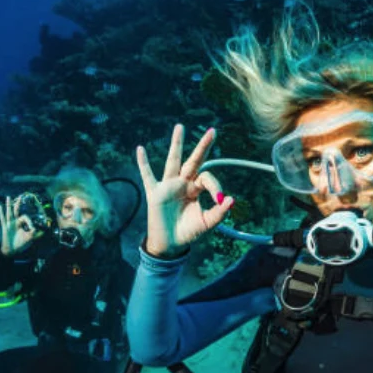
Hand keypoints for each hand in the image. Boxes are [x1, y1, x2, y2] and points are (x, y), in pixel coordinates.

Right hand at [0, 195, 36, 255]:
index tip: (32, 228)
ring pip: (9, 212)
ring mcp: (9, 224)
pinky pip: (2, 219)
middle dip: (19, 204)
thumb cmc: (21, 244)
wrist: (12, 251)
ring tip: (8, 197)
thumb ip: (34, 233)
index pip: (26, 217)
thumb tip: (39, 228)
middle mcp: (15, 222)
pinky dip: (0, 213)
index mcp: (22, 224)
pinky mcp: (5, 227)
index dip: (30, 221)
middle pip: (17, 211)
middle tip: (21, 196)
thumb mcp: (30, 238)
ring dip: (9, 205)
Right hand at [136, 124, 233, 257]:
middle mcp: (183, 183)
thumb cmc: (188, 232)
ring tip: (180, 127)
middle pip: (194, 161)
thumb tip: (231, 199)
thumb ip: (219, 213)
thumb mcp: (207, 223)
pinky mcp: (155, 194)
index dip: (216, 186)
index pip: (207, 178)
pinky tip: (140, 149)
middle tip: (213, 131)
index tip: (220, 199)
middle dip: (203, 146)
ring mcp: (168, 186)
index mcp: (196, 188)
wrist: (170, 245)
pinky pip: (148, 176)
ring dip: (176, 144)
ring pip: (173, 161)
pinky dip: (143, 164)